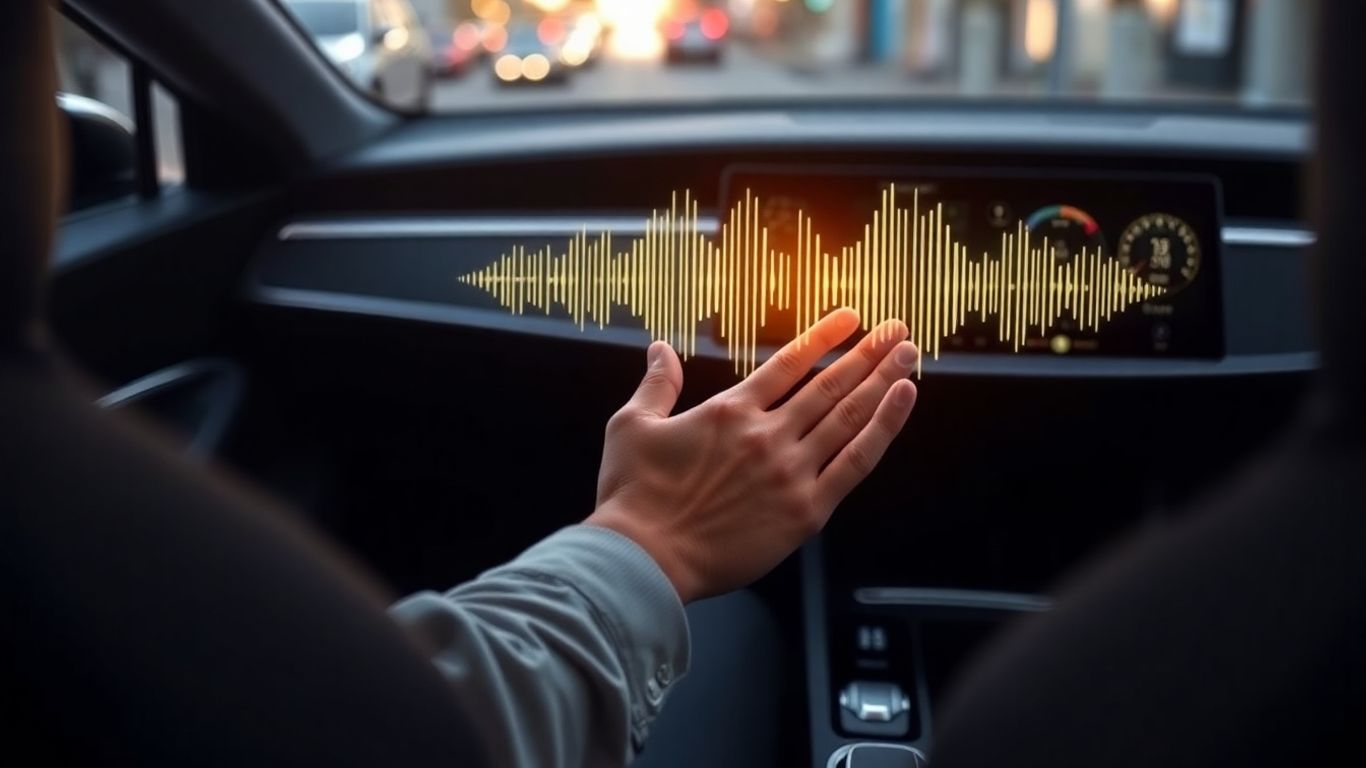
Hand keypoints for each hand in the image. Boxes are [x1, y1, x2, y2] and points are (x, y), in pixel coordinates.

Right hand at [585, 308, 917, 602]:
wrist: (644, 559)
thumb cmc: (633, 498)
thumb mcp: (631, 427)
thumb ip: (656, 384)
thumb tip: (660, 350)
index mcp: (729, 412)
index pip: (788, 363)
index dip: (823, 337)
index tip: (851, 318)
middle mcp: (767, 435)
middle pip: (829, 384)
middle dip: (868, 353)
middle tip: (897, 330)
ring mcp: (791, 472)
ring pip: (849, 417)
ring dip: (883, 380)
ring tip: (908, 354)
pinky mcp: (806, 511)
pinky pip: (856, 462)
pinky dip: (883, 428)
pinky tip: (902, 401)